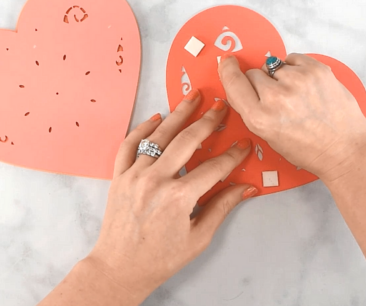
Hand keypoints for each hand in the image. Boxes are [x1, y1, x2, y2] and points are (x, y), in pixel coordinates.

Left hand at [86, 90, 256, 301]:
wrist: (119, 268)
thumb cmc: (159, 259)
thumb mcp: (198, 238)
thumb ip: (222, 208)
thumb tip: (246, 188)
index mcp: (179, 198)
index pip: (214, 167)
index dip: (233, 155)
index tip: (243, 144)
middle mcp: (156, 181)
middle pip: (187, 140)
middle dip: (208, 121)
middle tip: (221, 107)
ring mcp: (135, 176)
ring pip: (159, 136)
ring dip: (178, 114)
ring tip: (193, 98)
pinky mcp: (119, 177)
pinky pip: (129, 144)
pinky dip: (142, 128)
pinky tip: (156, 118)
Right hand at [218, 53, 365, 179]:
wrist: (345, 149)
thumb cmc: (309, 148)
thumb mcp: (269, 137)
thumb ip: (253, 110)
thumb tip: (244, 83)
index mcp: (260, 119)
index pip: (233, 83)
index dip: (228, 70)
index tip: (228, 62)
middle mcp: (276, 98)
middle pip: (254, 74)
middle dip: (262, 84)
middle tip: (279, 100)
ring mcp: (298, 81)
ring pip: (274, 66)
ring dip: (281, 77)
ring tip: (298, 96)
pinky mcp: (316, 70)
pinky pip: (293, 59)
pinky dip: (297, 69)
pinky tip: (306, 87)